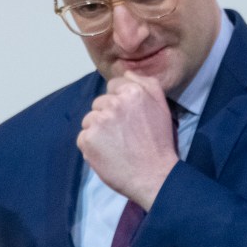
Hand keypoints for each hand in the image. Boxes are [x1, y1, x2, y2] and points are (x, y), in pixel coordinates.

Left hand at [77, 71, 178, 210]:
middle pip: (100, 103)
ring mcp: (98, 121)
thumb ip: (147, 84)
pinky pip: (84, 137)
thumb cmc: (160, 142)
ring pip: (90, 119)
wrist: (154, 175)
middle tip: (126, 133)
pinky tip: (109, 153)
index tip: (130, 117)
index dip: (121, 101)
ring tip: (118, 144)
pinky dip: (93, 146)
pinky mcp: (87, 139)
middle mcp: (114, 103)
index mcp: (133, 92)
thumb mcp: (162, 106)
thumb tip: (127, 72)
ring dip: (100, 130)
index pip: (114, 85)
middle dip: (109, 116)